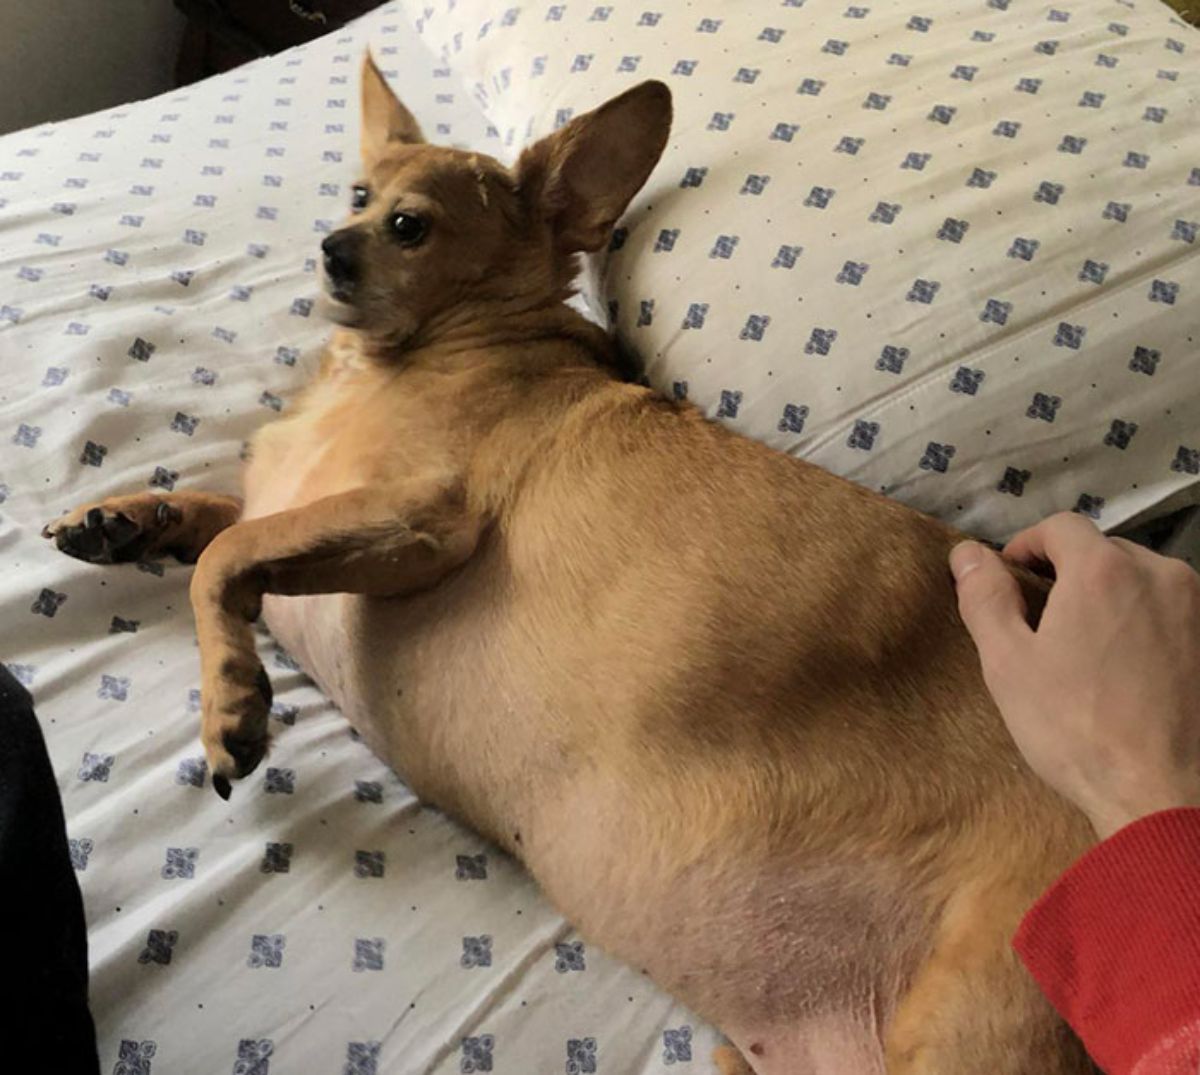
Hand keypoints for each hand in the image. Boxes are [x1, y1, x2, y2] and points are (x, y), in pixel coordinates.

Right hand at [949, 512, 1199, 839]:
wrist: (1160, 794)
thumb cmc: (1073, 728)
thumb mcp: (1008, 663)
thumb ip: (984, 598)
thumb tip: (966, 552)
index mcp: (1102, 570)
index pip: (1061, 526)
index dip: (1028, 544)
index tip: (1010, 577)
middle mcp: (1158, 574)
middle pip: (1103, 550)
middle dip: (1069, 572)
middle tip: (1042, 619)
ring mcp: (1196, 608)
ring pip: (1140, 580)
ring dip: (1109, 596)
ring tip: (1086, 645)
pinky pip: (1169, 611)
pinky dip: (1142, 622)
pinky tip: (1127, 668)